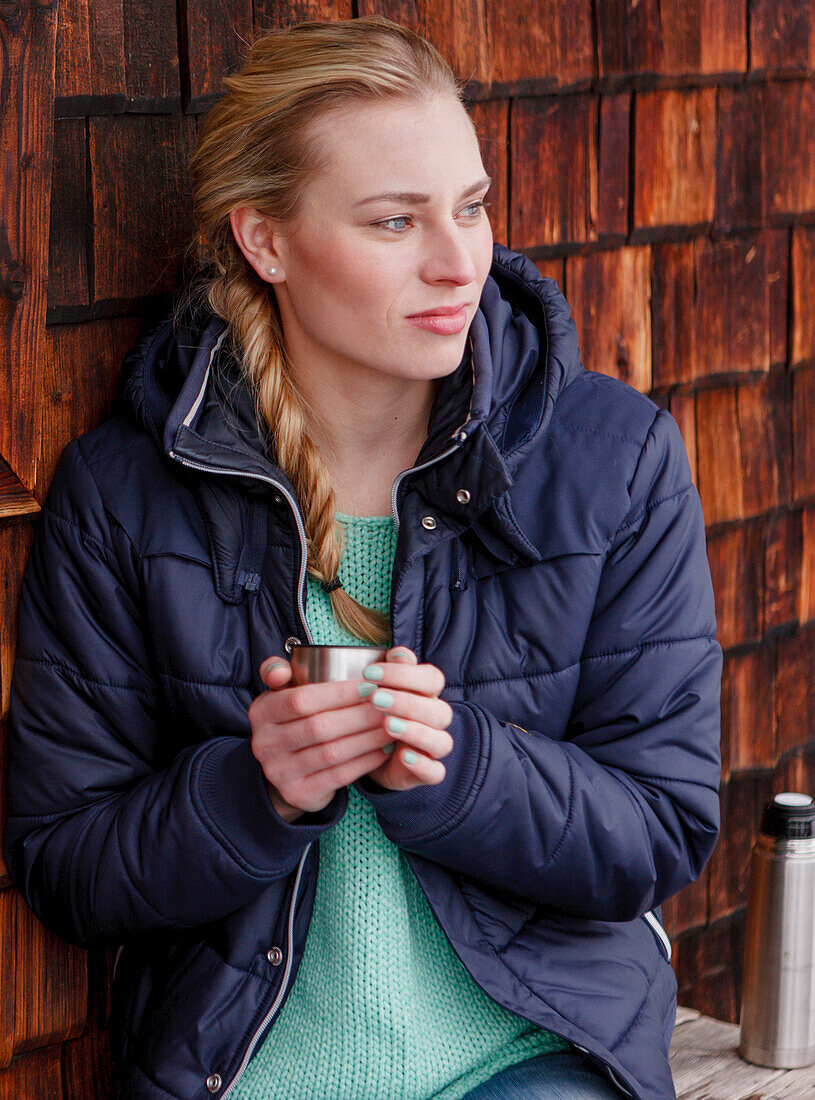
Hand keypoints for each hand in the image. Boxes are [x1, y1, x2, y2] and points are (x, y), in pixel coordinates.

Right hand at [248, 657, 395, 822]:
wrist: (283, 774)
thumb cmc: (292, 721)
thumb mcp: (280, 694)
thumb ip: (278, 672)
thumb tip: (280, 670)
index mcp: (261, 712)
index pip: (302, 699)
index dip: (340, 693)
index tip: (372, 686)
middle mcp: (265, 744)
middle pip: (320, 727)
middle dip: (360, 715)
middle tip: (389, 705)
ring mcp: (280, 772)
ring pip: (332, 752)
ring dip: (368, 738)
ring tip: (392, 725)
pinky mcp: (299, 793)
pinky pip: (339, 776)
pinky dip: (365, 761)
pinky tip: (384, 749)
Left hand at [360, 647, 453, 791]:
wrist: (373, 754)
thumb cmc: (379, 713)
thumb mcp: (381, 690)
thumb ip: (393, 671)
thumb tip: (400, 654)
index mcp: (428, 695)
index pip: (432, 679)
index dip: (404, 674)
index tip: (370, 673)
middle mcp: (435, 720)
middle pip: (440, 710)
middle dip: (407, 702)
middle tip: (374, 698)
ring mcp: (433, 748)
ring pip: (442, 741)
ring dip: (416, 732)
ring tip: (387, 725)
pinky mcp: (427, 773)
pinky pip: (436, 773)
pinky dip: (422, 765)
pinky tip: (403, 756)